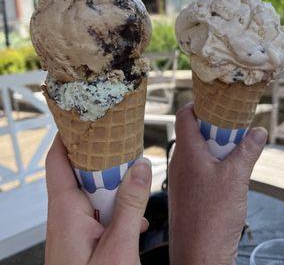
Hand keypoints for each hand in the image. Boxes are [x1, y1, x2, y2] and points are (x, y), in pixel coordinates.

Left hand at [45, 134, 151, 264]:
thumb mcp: (119, 247)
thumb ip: (130, 205)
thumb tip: (141, 168)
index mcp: (65, 213)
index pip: (57, 160)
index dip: (68, 136)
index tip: (85, 120)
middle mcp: (64, 218)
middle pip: (79, 174)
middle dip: (103, 160)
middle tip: (124, 147)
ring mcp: (73, 231)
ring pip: (92, 194)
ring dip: (114, 187)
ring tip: (135, 181)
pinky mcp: (82, 242)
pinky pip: (97, 213)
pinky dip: (116, 209)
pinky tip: (134, 219)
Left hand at [168, 103, 266, 264]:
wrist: (200, 253)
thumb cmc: (212, 216)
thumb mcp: (237, 177)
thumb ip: (247, 151)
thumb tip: (259, 132)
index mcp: (186, 152)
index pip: (183, 115)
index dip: (197, 105)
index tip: (214, 103)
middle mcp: (179, 162)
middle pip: (191, 132)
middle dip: (212, 127)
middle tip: (231, 128)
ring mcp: (181, 178)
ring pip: (195, 152)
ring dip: (213, 148)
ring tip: (233, 151)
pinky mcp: (186, 193)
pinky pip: (196, 169)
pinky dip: (211, 164)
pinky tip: (227, 174)